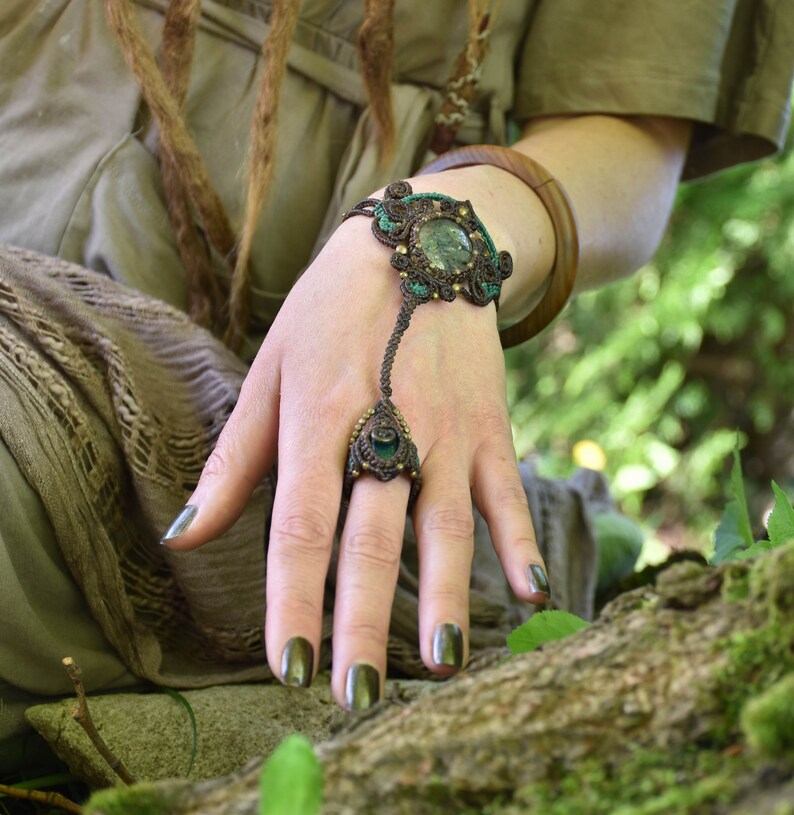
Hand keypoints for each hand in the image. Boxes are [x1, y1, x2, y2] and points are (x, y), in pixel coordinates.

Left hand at [161, 174, 549, 708]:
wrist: (418, 246)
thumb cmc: (330, 311)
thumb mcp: (272, 369)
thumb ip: (233, 459)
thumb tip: (183, 536)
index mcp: (319, 416)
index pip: (300, 523)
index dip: (293, 597)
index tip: (286, 663)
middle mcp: (386, 426)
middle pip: (373, 536)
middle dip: (364, 619)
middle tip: (357, 692)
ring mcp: (446, 427)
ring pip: (446, 523)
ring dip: (446, 596)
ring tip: (442, 663)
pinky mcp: (489, 423)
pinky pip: (506, 489)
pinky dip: (519, 539)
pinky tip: (531, 591)